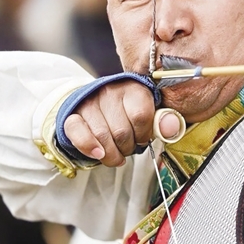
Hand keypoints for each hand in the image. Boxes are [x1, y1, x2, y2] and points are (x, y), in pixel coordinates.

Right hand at [63, 81, 181, 166]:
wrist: (96, 106)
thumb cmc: (127, 113)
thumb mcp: (151, 114)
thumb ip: (164, 121)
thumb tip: (171, 127)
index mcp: (133, 88)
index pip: (140, 116)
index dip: (144, 134)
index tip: (142, 138)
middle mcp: (110, 92)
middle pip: (122, 131)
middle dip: (128, 148)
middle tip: (128, 147)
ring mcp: (89, 103)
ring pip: (102, 136)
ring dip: (112, 154)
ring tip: (116, 154)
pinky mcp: (72, 115)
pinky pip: (78, 133)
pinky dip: (89, 147)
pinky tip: (99, 154)